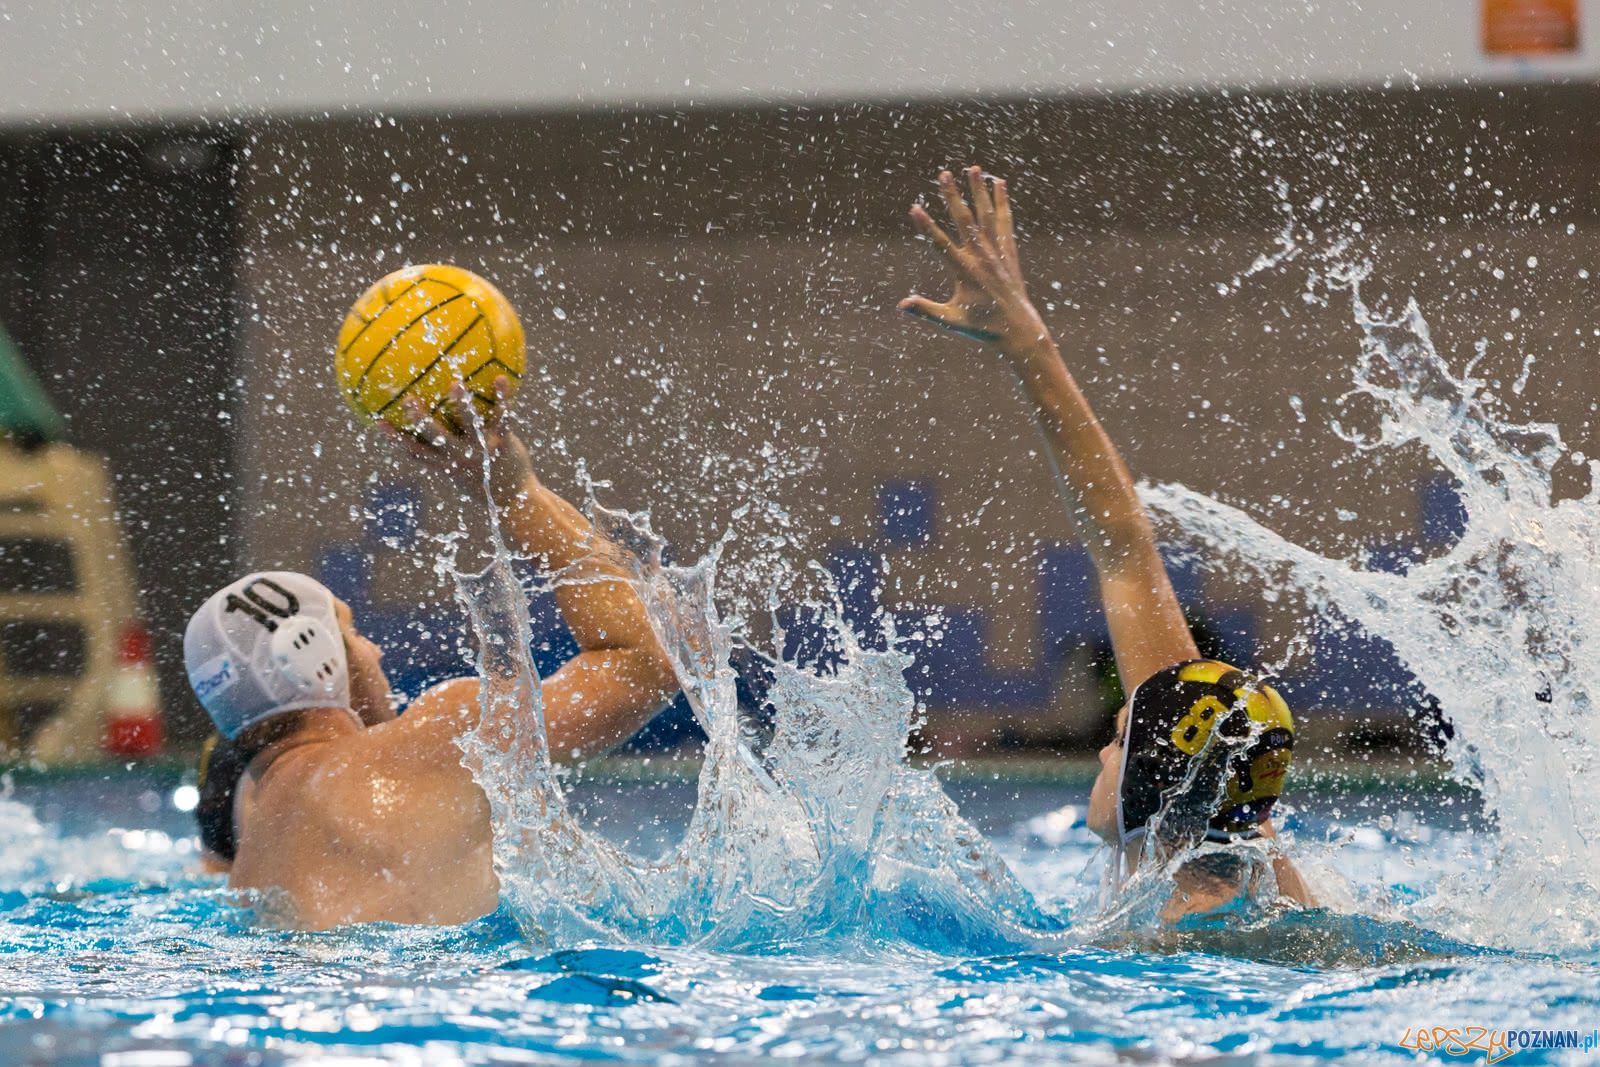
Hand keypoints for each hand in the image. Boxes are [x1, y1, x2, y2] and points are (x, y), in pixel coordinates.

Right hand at [378, 376, 533, 507]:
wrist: (517, 500)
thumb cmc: (485, 480)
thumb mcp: (462, 472)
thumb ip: (447, 454)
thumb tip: (435, 430)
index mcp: (446, 465)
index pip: (416, 452)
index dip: (396, 439)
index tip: (378, 422)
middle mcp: (460, 458)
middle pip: (435, 437)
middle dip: (420, 420)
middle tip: (409, 400)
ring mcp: (482, 450)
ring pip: (468, 424)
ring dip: (461, 404)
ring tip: (455, 384)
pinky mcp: (503, 444)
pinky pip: (503, 417)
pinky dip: (502, 397)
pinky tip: (502, 378)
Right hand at [900, 166, 1047, 351]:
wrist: (1018, 328)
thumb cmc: (981, 326)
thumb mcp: (950, 321)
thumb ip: (926, 310)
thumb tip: (901, 305)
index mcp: (964, 272)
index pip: (940, 245)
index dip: (926, 226)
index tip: (914, 208)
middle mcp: (981, 257)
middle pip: (964, 220)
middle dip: (952, 196)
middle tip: (943, 174)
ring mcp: (997, 252)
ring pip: (986, 215)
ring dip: (979, 190)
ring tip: (973, 168)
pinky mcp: (1009, 250)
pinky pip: (1005, 221)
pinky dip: (1002, 202)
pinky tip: (999, 183)